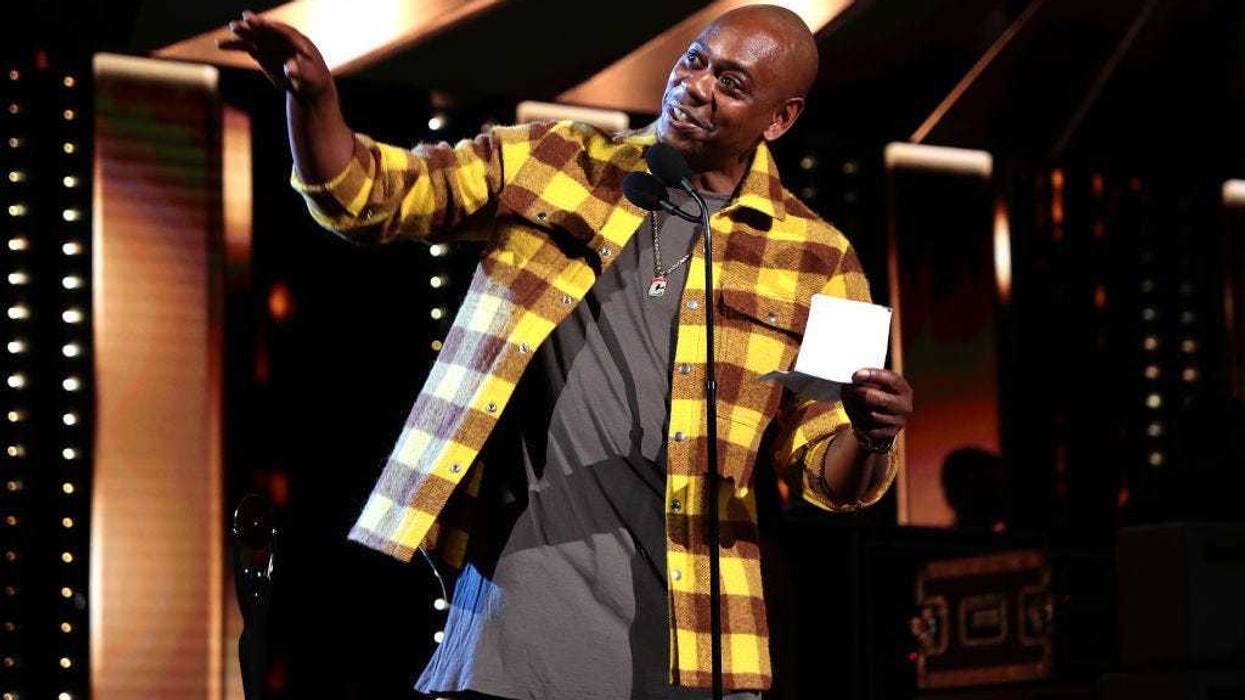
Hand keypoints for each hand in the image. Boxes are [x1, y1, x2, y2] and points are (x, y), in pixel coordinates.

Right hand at [217, 11, 332, 100]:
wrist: (307, 86)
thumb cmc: (313, 81)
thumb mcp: (309, 78)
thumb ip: (300, 71)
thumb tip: (290, 67)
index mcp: (298, 41)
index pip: (283, 31)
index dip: (273, 27)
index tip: (263, 23)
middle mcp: (282, 40)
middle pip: (267, 30)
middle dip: (257, 25)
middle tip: (245, 19)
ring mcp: (271, 45)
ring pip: (253, 36)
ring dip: (242, 32)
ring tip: (231, 27)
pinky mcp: (261, 53)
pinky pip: (245, 47)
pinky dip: (234, 46)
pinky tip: (220, 45)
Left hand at [841, 368, 912, 445]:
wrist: (876, 425)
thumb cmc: (872, 399)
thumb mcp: (872, 386)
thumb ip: (865, 382)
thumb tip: (850, 382)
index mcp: (902, 388)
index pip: (892, 379)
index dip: (873, 376)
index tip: (856, 375)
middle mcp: (905, 405)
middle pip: (885, 400)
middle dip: (865, 393)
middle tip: (852, 390)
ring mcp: (899, 421)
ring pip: (874, 415)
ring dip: (858, 409)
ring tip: (850, 403)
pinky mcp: (890, 433)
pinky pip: (870, 428)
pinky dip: (859, 422)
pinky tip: (856, 417)